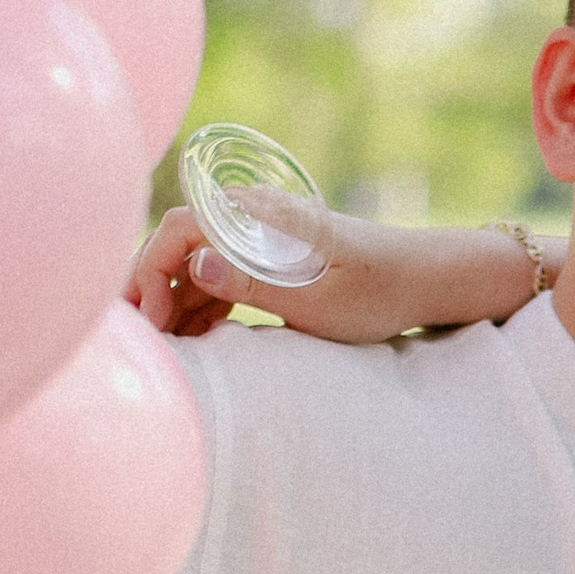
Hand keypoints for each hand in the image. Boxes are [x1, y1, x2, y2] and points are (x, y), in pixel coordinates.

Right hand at [126, 205, 555, 344]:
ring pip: (196, 267)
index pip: (178, 229)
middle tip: (148, 347)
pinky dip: (203, 309)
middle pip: (178, 247)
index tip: (152, 325)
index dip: (150, 273)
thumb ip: (252, 282)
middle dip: (154, 295)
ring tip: (172, 356)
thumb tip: (193, 263)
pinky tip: (199, 346)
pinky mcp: (271, 257)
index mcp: (260, 218)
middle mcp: (253, 217)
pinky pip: (221, 278)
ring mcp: (260, 236)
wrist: (426, 278)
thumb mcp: (316, 301)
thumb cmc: (377, 291)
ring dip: (177, 308)